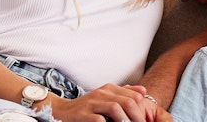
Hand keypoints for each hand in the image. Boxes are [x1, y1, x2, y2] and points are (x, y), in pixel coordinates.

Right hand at [45, 84, 165, 121]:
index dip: (143, 110)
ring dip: (126, 121)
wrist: (62, 111)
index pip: (135, 96)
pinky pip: (99, 119)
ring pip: (116, 108)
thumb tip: (143, 91)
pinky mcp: (83, 114)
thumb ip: (124, 93)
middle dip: (137, 117)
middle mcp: (102, 93)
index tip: (145, 121)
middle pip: (128, 102)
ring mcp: (92, 103)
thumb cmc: (87, 106)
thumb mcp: (106, 96)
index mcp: (110, 89)